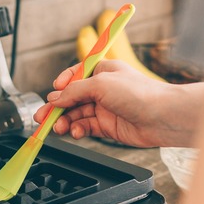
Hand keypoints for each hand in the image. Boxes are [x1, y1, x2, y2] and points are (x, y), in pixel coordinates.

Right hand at [34, 60, 203, 147]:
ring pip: (77, 114)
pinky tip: (74, 132)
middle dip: (56, 108)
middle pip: (72, 98)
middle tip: (41, 118)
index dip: (61, 85)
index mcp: (102, 71)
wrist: (162, 117)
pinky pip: (86, 127)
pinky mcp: (108, 127)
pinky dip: (77, 130)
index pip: (74, 76)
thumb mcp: (100, 84)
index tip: (51, 94)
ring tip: (58, 127)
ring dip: (65, 121)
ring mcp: (105, 108)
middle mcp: (103, 89)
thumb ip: (75, 91)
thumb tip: (55, 98)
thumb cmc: (140, 93)